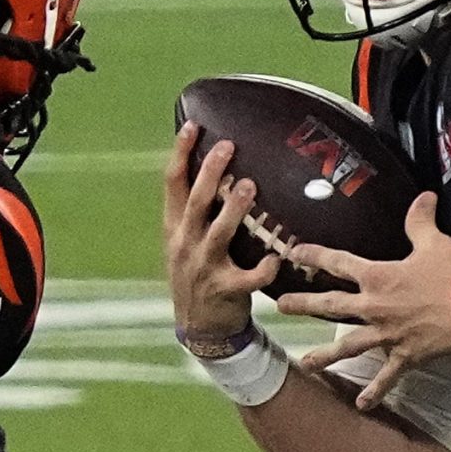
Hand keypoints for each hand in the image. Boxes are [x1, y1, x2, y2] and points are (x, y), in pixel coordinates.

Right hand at [163, 123, 280, 343]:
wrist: (200, 325)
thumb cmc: (200, 272)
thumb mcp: (186, 239)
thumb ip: (196, 209)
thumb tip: (214, 168)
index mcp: (175, 227)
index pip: (172, 184)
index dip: (180, 155)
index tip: (191, 126)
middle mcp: (185, 243)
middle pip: (195, 202)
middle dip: (210, 173)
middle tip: (227, 147)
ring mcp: (203, 267)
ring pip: (218, 234)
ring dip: (233, 210)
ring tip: (249, 187)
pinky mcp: (225, 290)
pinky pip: (247, 277)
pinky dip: (263, 268)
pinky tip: (277, 256)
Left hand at [279, 194, 450, 409]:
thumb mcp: (436, 243)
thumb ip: (421, 221)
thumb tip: (423, 196)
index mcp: (379, 276)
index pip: (338, 262)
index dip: (314, 254)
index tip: (294, 251)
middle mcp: (376, 306)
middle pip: (331, 305)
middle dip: (302, 304)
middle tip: (280, 306)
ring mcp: (389, 334)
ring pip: (349, 345)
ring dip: (325, 355)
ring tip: (305, 363)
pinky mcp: (407, 355)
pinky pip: (387, 377)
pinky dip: (375, 392)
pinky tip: (360, 405)